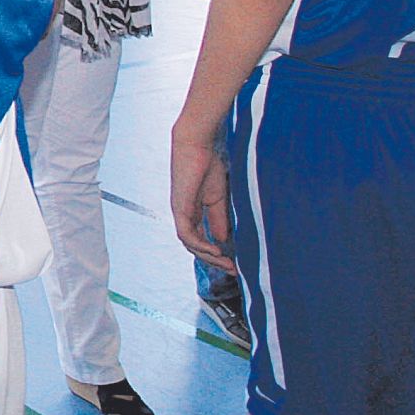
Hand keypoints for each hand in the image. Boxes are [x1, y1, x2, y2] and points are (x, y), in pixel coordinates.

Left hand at [170, 118, 235, 273]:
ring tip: (227, 264)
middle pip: (194, 246)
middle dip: (214, 260)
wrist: (196, 144)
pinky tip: (216, 251)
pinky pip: (187, 233)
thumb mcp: (217, 197)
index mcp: (193, 212)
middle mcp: (184, 214)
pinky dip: (200, 245)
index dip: (215, 253)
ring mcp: (180, 211)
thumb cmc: (206, 165)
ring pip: (190, 243)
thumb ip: (218, 218)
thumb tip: (222, 240)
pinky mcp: (180, 207)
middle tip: (233, 270)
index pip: (200, 239)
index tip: (234, 263)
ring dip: (208, 256)